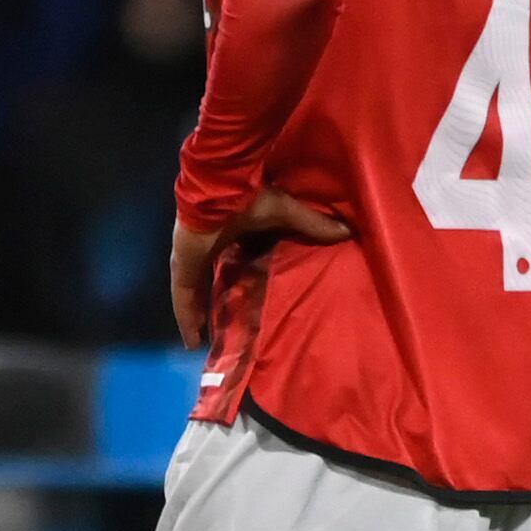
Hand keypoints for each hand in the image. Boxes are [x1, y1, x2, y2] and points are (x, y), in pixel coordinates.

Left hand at [167, 187, 351, 346]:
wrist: (221, 188)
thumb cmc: (251, 199)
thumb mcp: (287, 214)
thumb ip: (313, 225)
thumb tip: (346, 231)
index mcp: (234, 234)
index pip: (238, 261)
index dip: (245, 278)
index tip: (255, 299)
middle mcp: (212, 248)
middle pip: (217, 281)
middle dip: (223, 301)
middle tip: (232, 328)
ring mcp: (194, 259)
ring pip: (198, 294)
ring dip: (202, 314)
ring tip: (210, 342)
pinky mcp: (183, 267)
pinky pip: (183, 299)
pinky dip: (187, 319)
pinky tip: (193, 342)